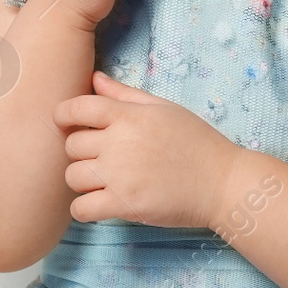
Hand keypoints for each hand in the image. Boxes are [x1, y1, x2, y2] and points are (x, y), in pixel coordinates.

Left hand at [54, 71, 244, 229]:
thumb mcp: (163, 108)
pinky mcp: (124, 205)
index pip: (76, 108)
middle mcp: (119, 142)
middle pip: (71, 145)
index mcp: (128, 115)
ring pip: (72, 177)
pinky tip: (98, 204)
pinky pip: (81, 208)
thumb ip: (124, 95)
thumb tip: (95, 78)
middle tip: (97, 157)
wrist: (223, 182)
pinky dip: (84, 209)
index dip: (64, 115)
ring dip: (82, 180)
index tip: (68, 124)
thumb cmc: (196, 141)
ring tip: (101, 181)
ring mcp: (120, 175)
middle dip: (79, 151)